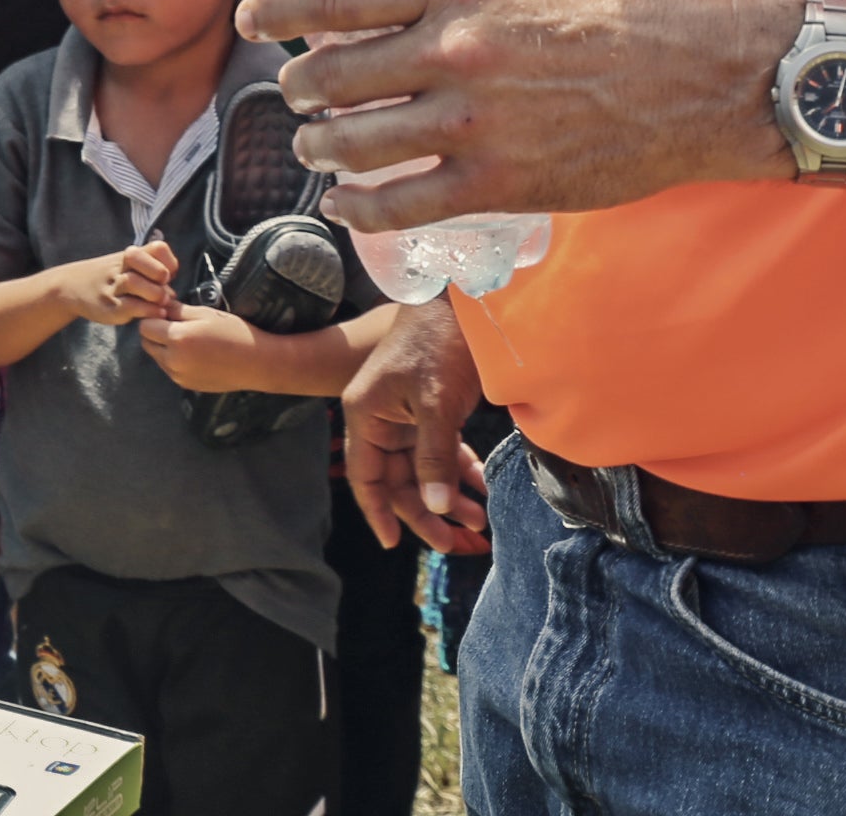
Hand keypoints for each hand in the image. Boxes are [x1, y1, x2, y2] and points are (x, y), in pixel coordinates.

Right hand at [46, 240, 178, 328]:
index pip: (156, 248)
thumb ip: (150, 275)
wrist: (71, 288)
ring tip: (162, 303)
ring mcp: (112, 287)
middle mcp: (119, 267)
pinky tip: (156, 314)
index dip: (168, 260)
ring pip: (134, 282)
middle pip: (140, 260)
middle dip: (159, 274)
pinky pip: (131, 306)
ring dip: (155, 294)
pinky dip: (148, 310)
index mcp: (130, 256)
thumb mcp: (126, 267)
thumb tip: (173, 294)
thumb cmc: (109, 279)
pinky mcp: (109, 306)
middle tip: (164, 286)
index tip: (169, 274)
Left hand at [135, 304, 278, 393]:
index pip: (145, 326)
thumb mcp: (205, 313)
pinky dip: (173, 359)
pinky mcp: (186, 385)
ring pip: (157, 357)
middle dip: (154, 331)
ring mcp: (179, 376)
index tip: (166, 311)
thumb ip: (177, 310)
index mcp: (177, 339)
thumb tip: (159, 306)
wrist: (257, 363)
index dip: (153, 316)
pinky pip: (169, 369)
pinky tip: (193, 352)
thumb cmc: (234, 332)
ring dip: (163, 346)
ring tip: (186, 338)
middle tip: (173, 323)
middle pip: (147, 343)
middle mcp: (174, 361)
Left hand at [247, 0, 789, 227]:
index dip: (276, 9)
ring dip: (321, 146)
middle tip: (294, 91)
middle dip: (299, 86)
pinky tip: (344, 205)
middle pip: (332, 76)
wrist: (708, 76)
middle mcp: (452, 53)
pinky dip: (361, 209)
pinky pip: (405, 205)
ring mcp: (473, 125)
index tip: (251, 16)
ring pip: (357, 143)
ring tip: (314, 144)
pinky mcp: (501, 183)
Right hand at [342, 293, 490, 554]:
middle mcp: (380, 420)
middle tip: (460, 543)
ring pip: (422, 471)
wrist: (462, 300)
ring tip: (479, 521)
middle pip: (398, 481)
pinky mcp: (429, 410)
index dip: (379, 514)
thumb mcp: (435, 401)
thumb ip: (434, 455)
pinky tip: (480, 488)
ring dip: (448, 497)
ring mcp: (405, 416)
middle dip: (428, 514)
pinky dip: (459, 471)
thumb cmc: (439, 342)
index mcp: (366, 416)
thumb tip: (435, 506)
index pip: (365, 478)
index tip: (395, 545)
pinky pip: (440, 452)